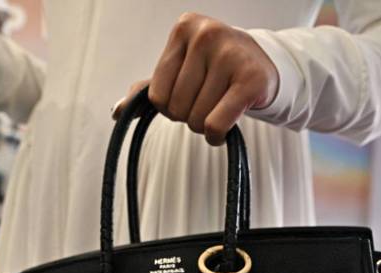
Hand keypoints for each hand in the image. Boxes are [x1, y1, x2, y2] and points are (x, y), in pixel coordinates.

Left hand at [115, 13, 278, 144]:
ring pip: (197, 119)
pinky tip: (224, 129)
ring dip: (205, 126)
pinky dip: (216, 136)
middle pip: (176, 108)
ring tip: (219, 108)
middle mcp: (206, 35)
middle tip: (207, 103)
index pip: (156, 95)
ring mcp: (230, 54)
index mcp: (184, 29)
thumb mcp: (180, 69)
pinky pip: (216, 125)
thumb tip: (117, 111)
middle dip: (188, 116)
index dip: (170, 107)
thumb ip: (148, 88)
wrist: (263, 66)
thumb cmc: (215, 69)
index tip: (189, 96)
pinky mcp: (251, 79)